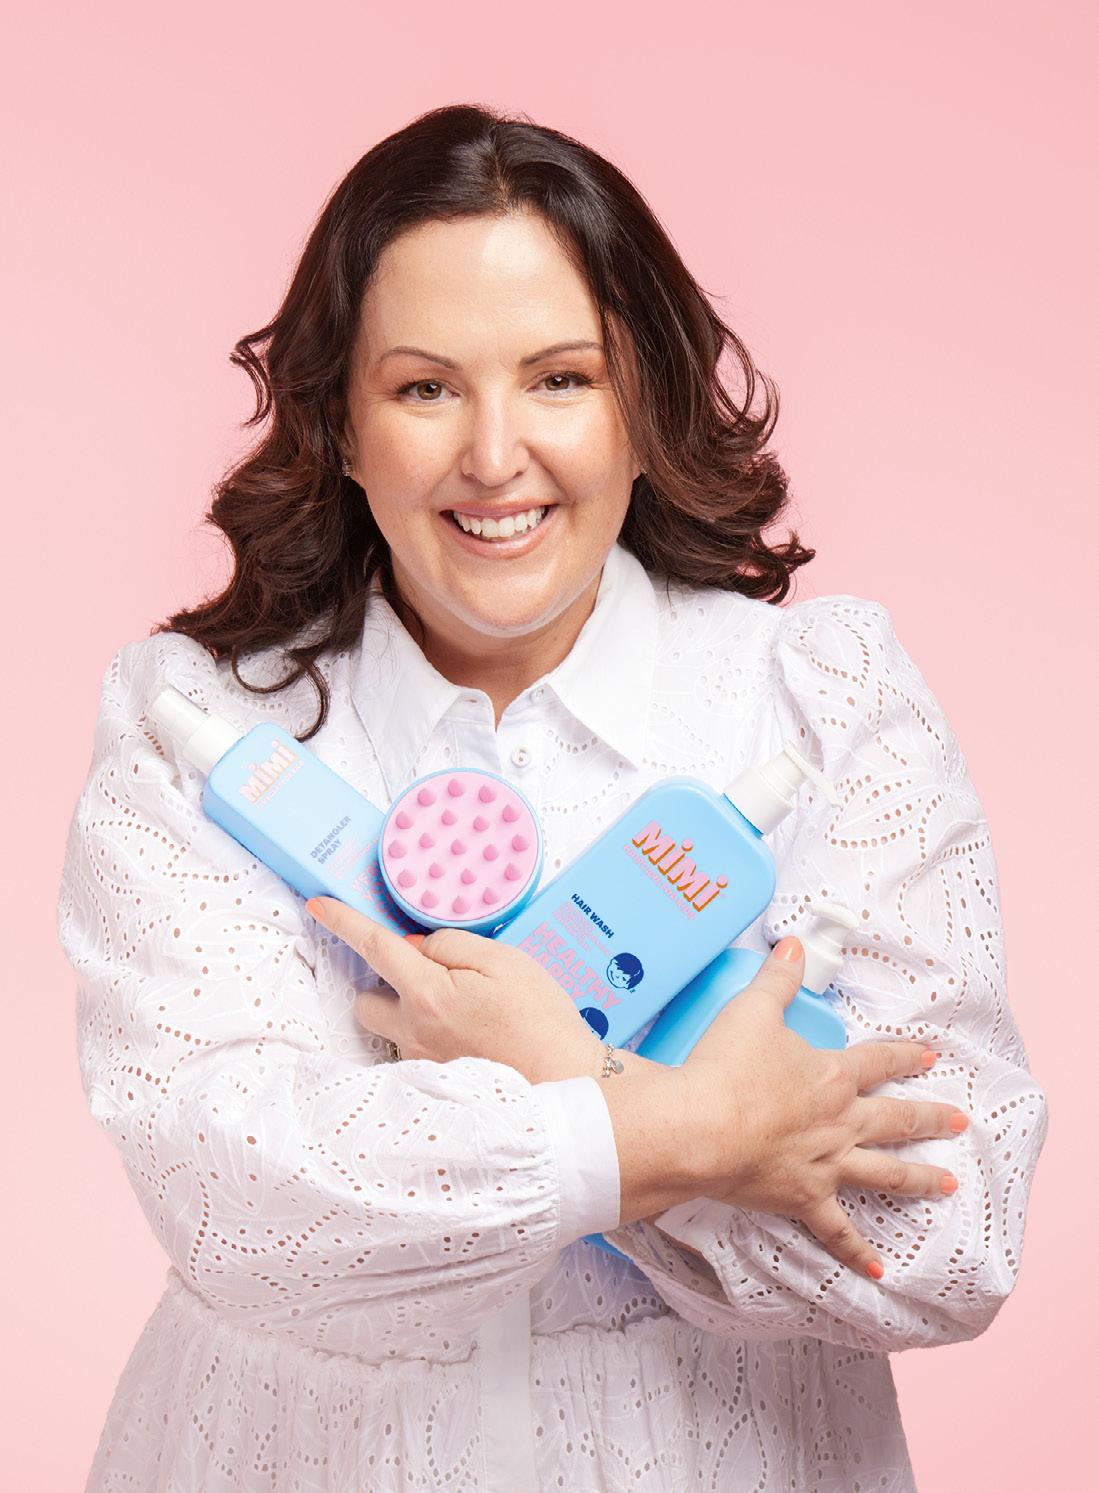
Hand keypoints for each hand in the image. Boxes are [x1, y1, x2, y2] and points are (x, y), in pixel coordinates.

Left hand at [305, 896, 604, 1082]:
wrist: (566, 1084)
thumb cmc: (540, 1020)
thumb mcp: (505, 961)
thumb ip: (452, 946)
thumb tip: (418, 948)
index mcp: (427, 994)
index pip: (374, 948)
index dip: (343, 922)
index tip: (318, 905)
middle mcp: (413, 1032)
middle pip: (367, 1001)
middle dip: (383, 983)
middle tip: (429, 976)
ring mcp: (421, 1062)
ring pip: (391, 1028)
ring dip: (408, 1012)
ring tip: (461, 1011)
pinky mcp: (435, 1084)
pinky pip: (414, 1051)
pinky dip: (430, 1037)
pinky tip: (470, 1038)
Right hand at [679, 936, 966, 1278]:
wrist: (701, 1129)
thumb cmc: (725, 1067)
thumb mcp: (752, 1010)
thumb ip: (778, 978)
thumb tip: (795, 945)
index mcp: (832, 1077)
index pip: (880, 1061)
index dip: (905, 1056)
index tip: (930, 1057)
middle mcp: (840, 1123)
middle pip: (896, 1120)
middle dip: (930, 1119)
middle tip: (961, 1122)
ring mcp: (826, 1165)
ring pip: (884, 1173)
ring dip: (919, 1178)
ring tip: (949, 1185)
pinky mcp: (802, 1199)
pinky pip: (836, 1230)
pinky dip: (856, 1250)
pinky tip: (878, 1268)